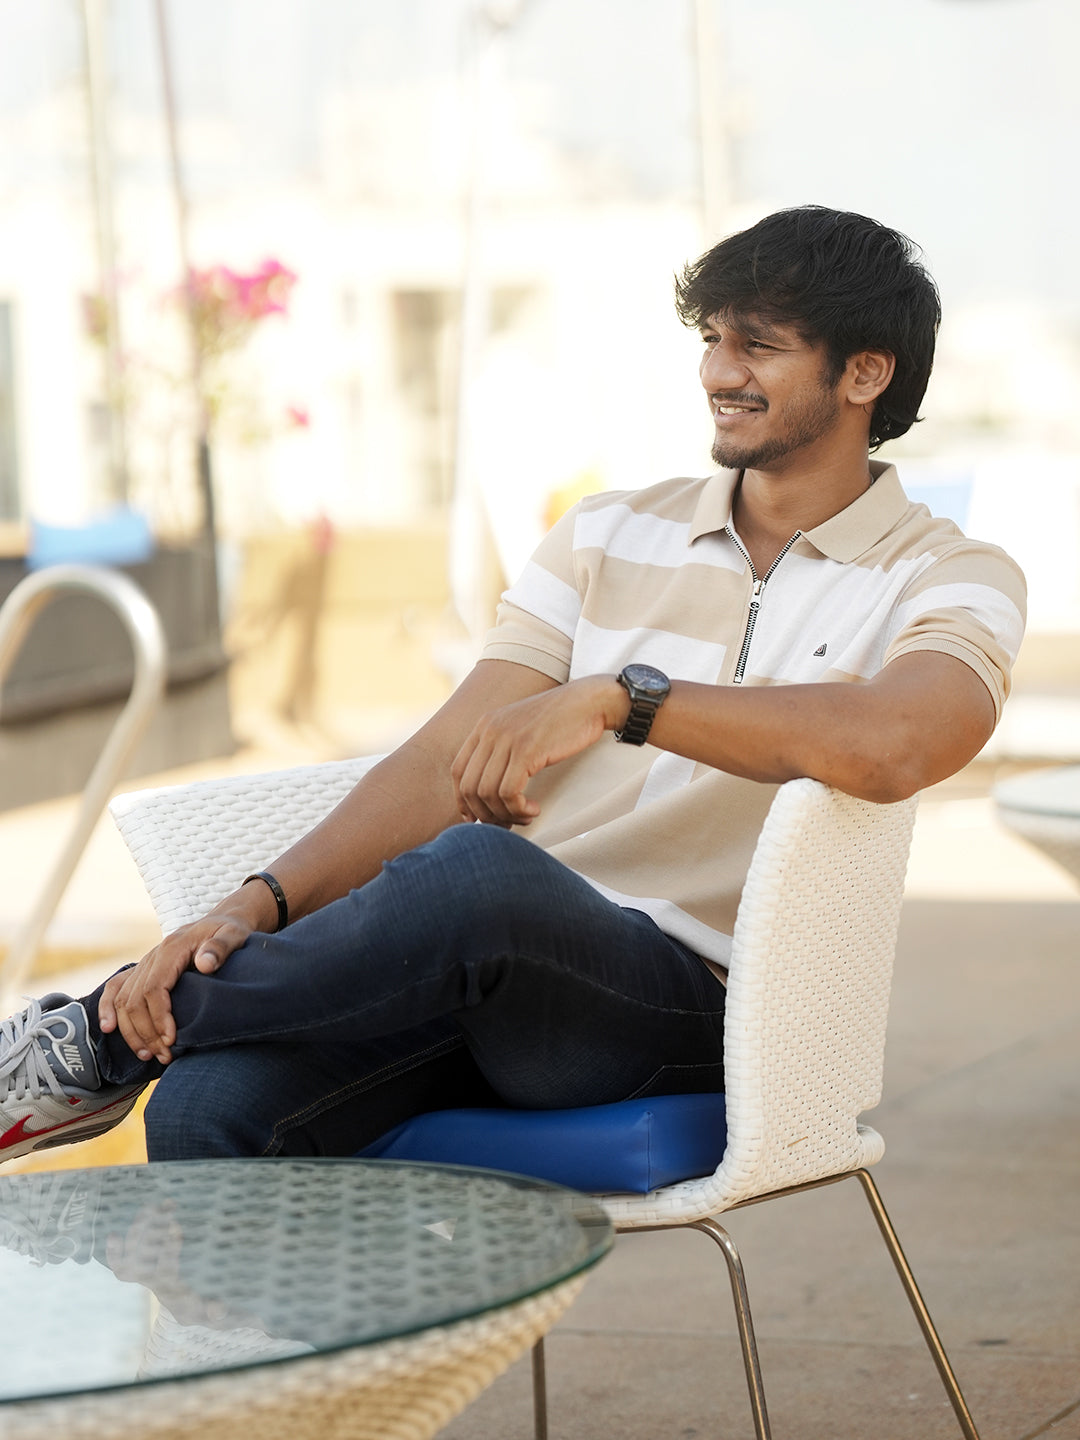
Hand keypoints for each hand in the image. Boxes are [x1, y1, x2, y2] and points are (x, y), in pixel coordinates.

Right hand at [98, 911, 255, 1064]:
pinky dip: (108, 1008)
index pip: (154, 988)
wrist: (221, 922)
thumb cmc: (230, 931)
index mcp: (172, 948)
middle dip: (147, 1032)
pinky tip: (109, 1029)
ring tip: (148, 1055)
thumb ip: (221, 947)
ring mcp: (145, 964)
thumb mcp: (233, 935)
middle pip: (136, 999)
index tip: (171, 1039)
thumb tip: (204, 964)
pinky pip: (116, 988)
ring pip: (124, 1000)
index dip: (159, 1016)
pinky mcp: (143, 971)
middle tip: (165, 1056)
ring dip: (132, 1031)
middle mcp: (152, 957)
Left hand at [451, 675, 627, 826]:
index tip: (478, 819)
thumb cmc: (560, 722)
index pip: (458, 771)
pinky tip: (534, 809)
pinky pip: (509, 792)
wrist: (589, 702)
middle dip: (485, 814)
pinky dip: (519, 809)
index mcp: (484, 726)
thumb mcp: (521, 731)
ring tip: (526, 816)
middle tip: (506, 825)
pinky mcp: (526, 750)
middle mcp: (489, 731)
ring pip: (488, 793)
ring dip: (506, 815)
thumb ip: (501, 752)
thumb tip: (487, 792)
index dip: (463, 801)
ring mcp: (506, 739)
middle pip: (469, 787)